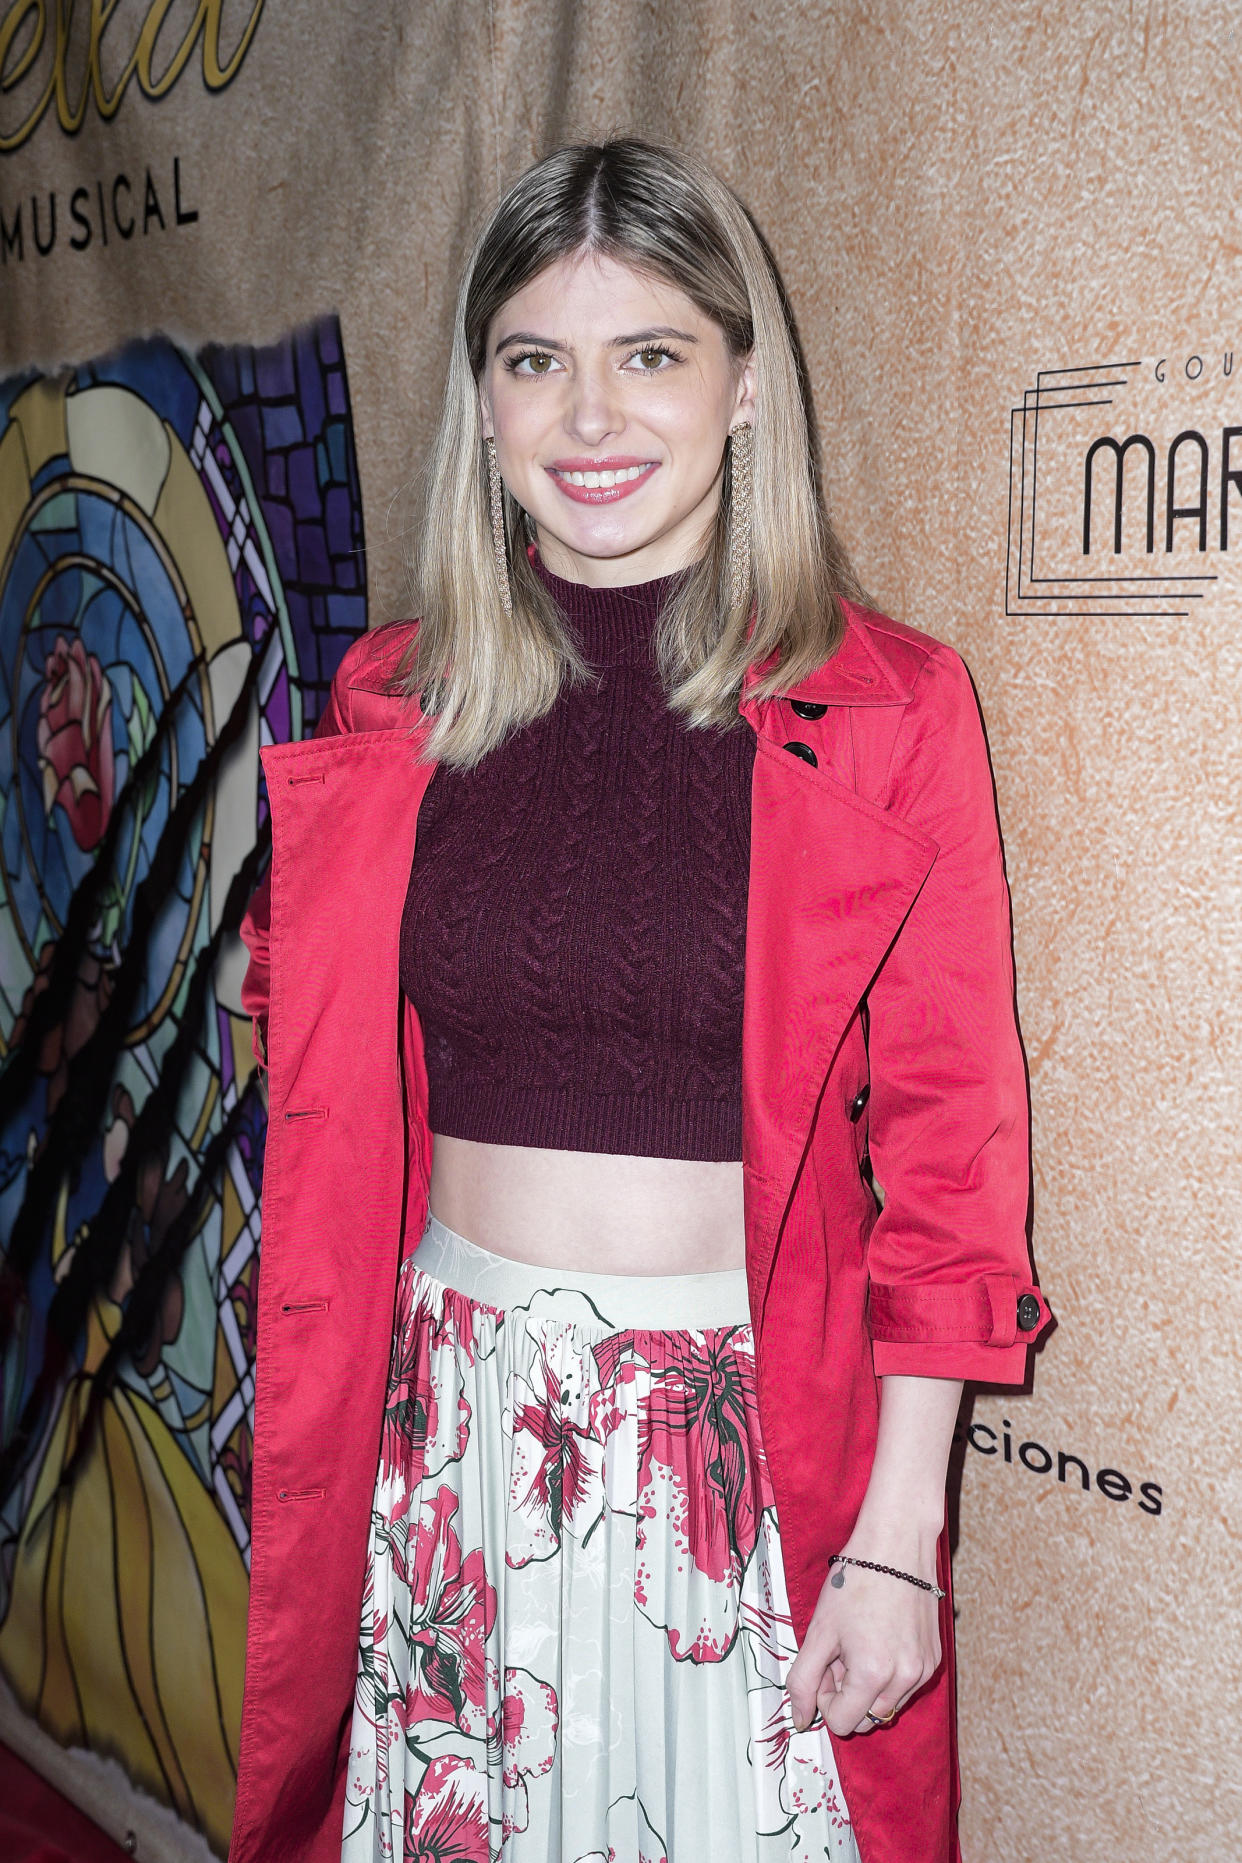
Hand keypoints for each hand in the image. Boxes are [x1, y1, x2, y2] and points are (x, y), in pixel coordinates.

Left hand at [785, 1552, 941, 1736]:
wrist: (896, 1543)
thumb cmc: (855, 1580)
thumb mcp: (819, 1630)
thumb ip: (803, 1680)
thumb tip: (800, 1720)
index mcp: (874, 1674)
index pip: (842, 1722)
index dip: (825, 1698)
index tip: (825, 1665)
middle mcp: (905, 1678)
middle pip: (866, 1720)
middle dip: (846, 1695)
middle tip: (840, 1653)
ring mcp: (924, 1670)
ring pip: (887, 1706)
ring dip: (868, 1687)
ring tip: (859, 1643)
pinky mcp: (935, 1659)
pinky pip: (905, 1687)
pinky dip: (889, 1676)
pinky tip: (880, 1639)